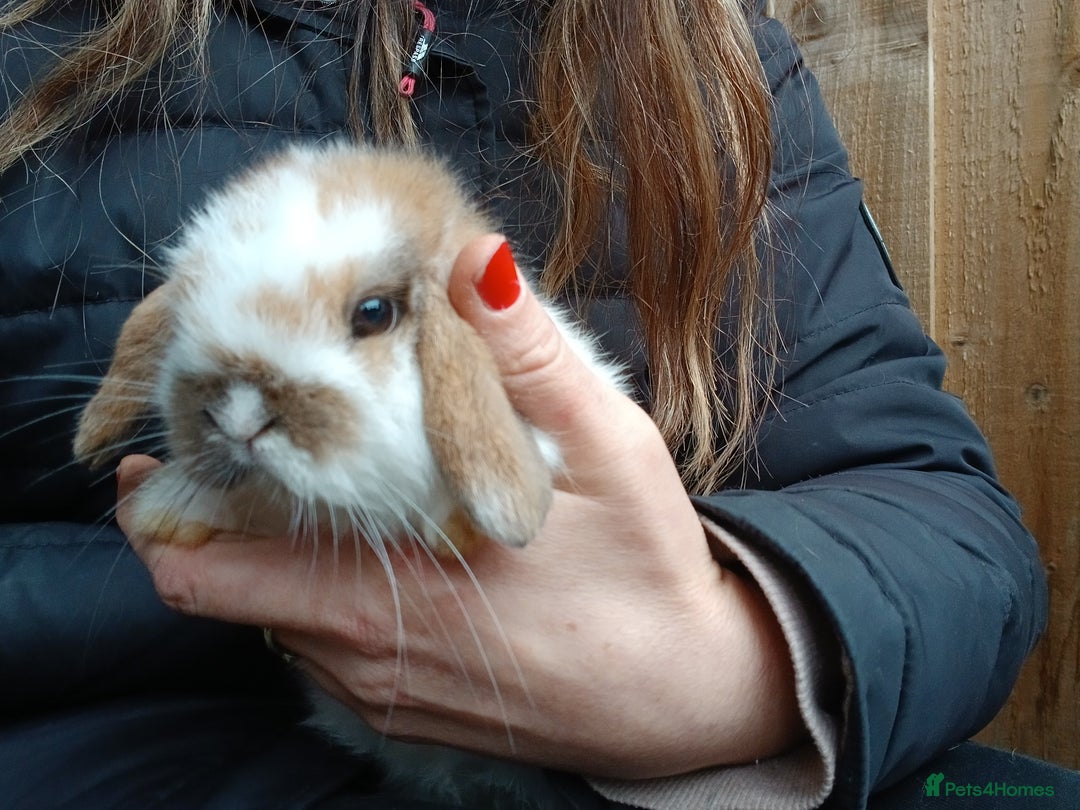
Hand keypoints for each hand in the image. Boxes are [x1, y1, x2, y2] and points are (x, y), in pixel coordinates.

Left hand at [117, 235, 802, 778]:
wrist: (694, 696)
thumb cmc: (649, 573)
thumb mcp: (609, 447)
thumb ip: (529, 356)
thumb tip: (470, 257)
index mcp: (385, 597)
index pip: (208, 572)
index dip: (163, 509)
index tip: (167, 448)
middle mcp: (362, 659)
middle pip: (222, 594)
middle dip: (210, 517)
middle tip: (246, 437)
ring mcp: (382, 693)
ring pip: (272, 619)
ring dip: (268, 551)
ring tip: (313, 478)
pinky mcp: (407, 709)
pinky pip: (321, 648)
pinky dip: (315, 592)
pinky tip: (376, 545)